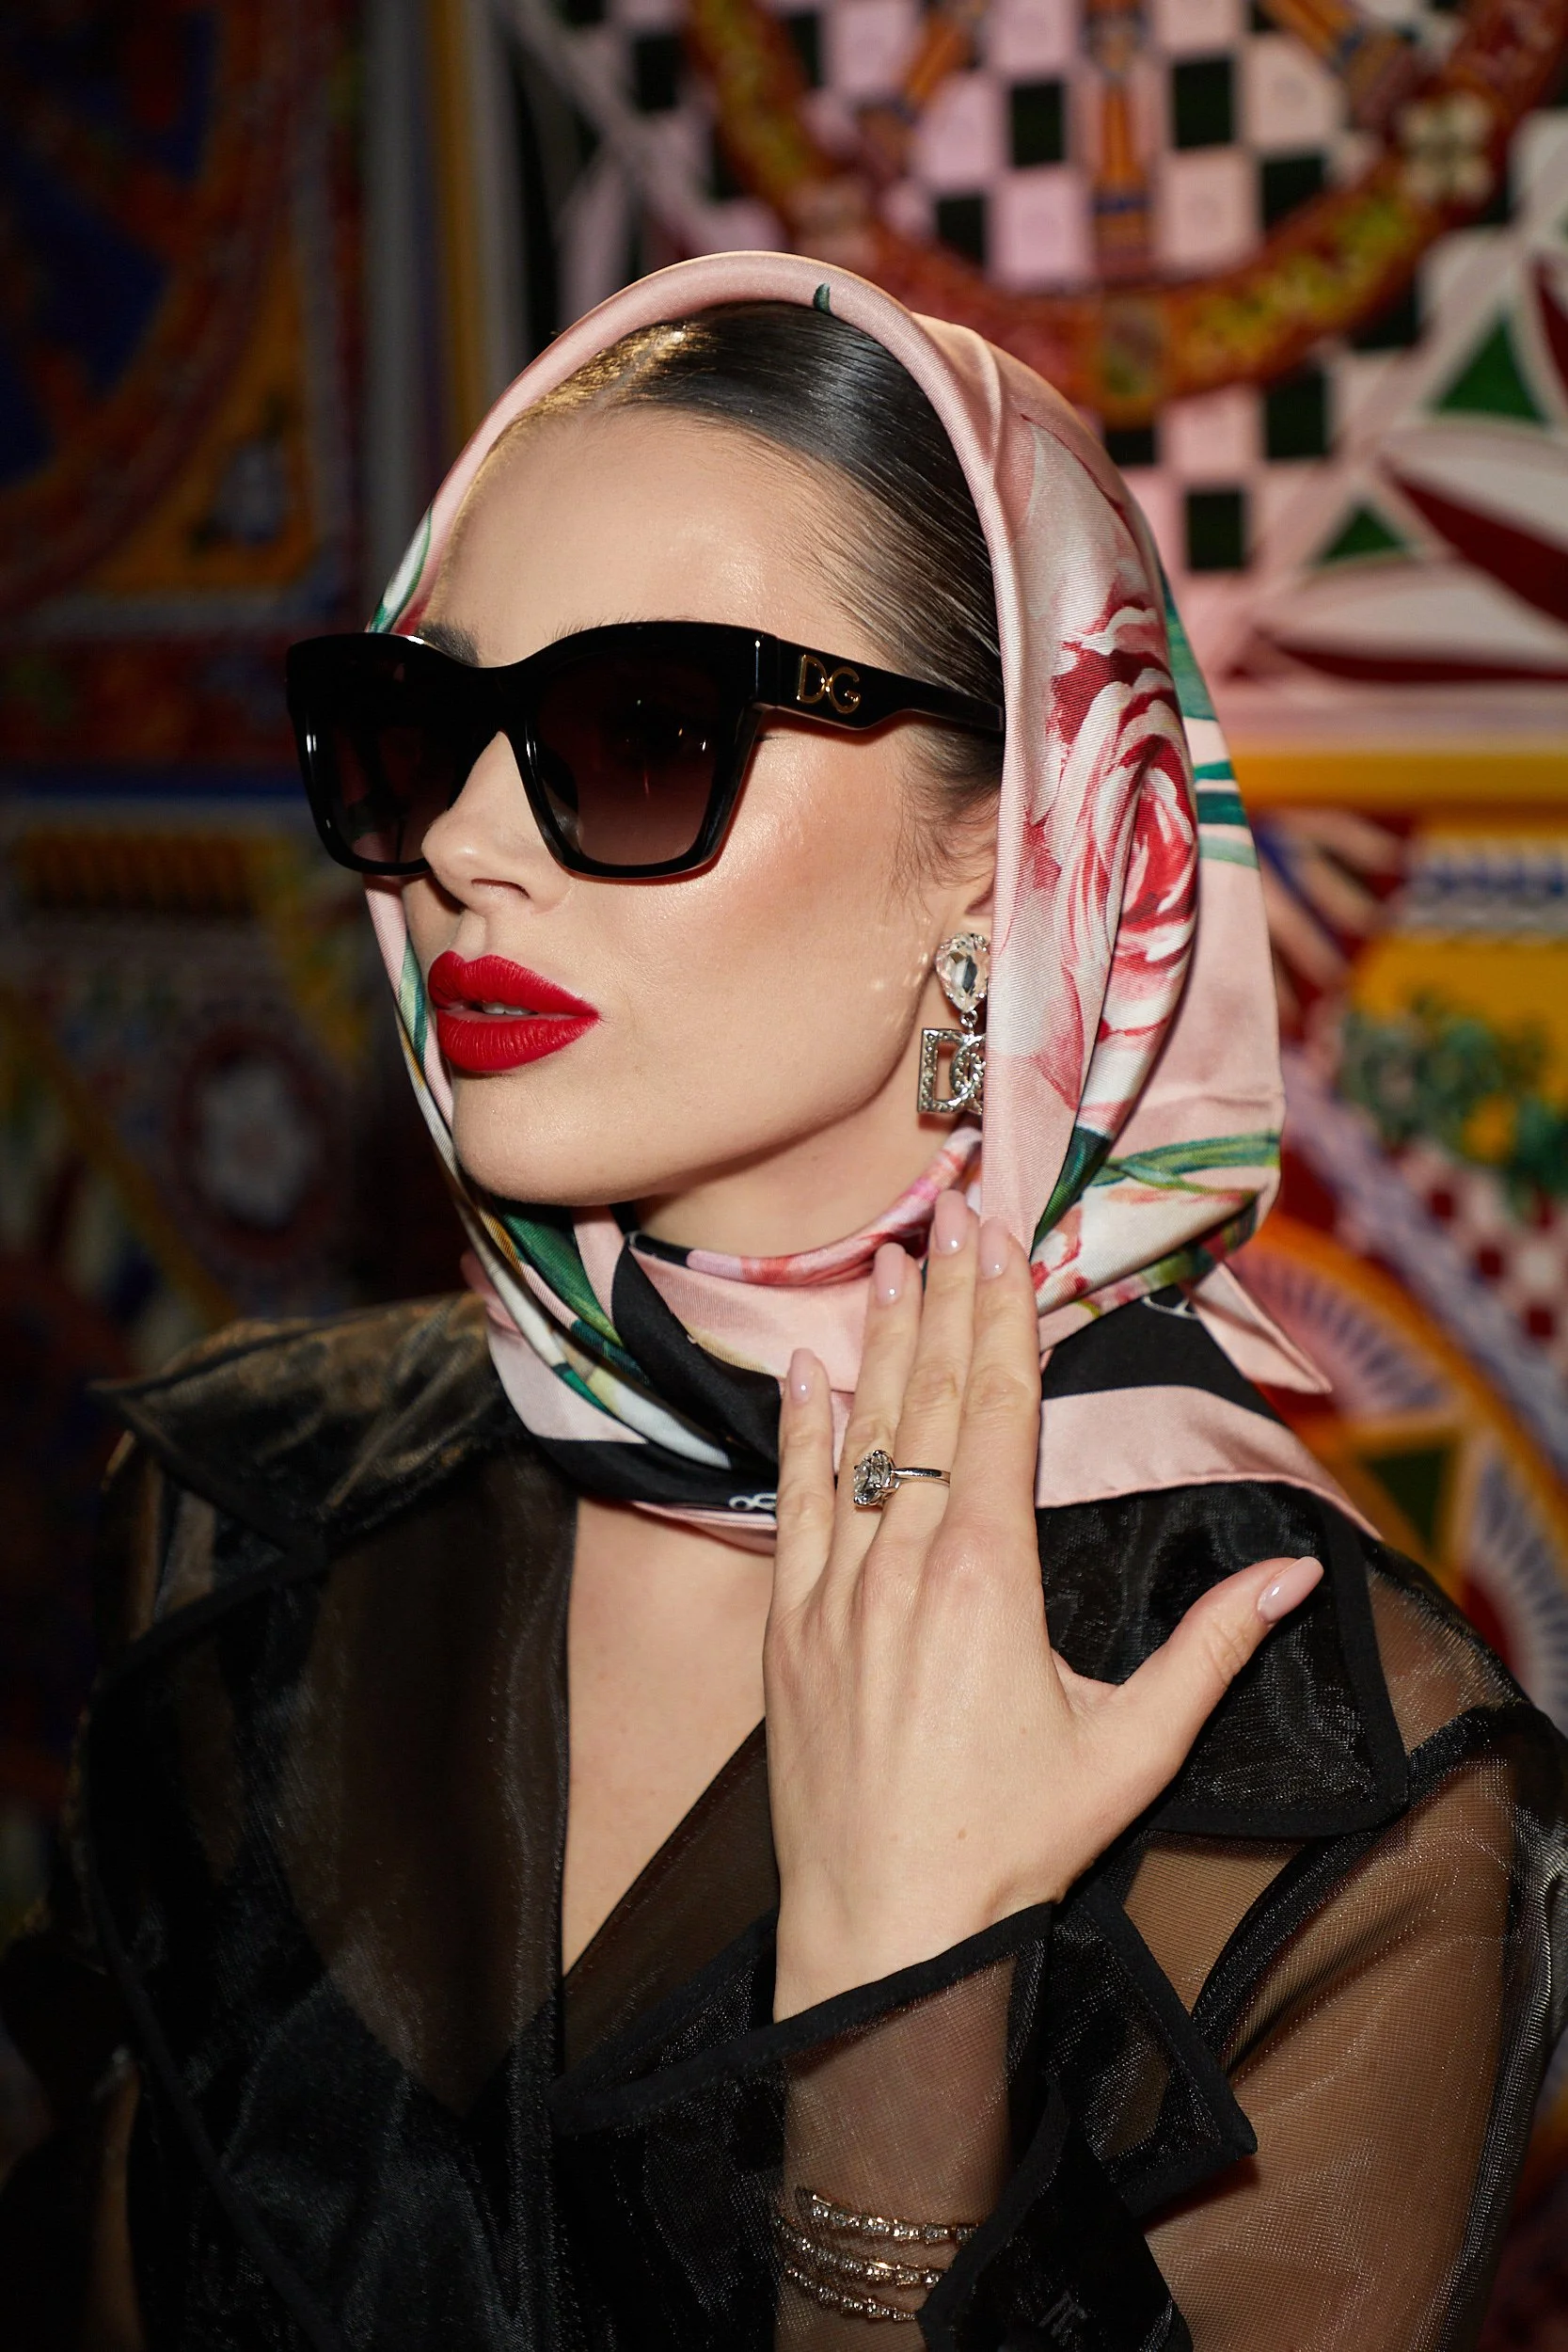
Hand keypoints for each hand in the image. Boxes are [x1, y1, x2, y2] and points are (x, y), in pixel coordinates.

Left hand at [765, 1193, 1322, 2018]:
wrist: (883, 1935)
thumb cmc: (1011, 1847)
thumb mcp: (1132, 1749)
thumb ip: (1210, 1651)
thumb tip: (1292, 1577)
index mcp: (989, 1575)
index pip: (999, 1413)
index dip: (1001, 1319)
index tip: (1001, 1244)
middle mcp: (903, 1564)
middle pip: (929, 1403)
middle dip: (943, 1300)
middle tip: (947, 1215)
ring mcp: (834, 1592)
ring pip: (858, 1441)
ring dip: (874, 1347)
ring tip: (884, 1265)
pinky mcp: (787, 1631)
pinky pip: (789, 1508)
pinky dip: (797, 1436)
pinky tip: (802, 1376)